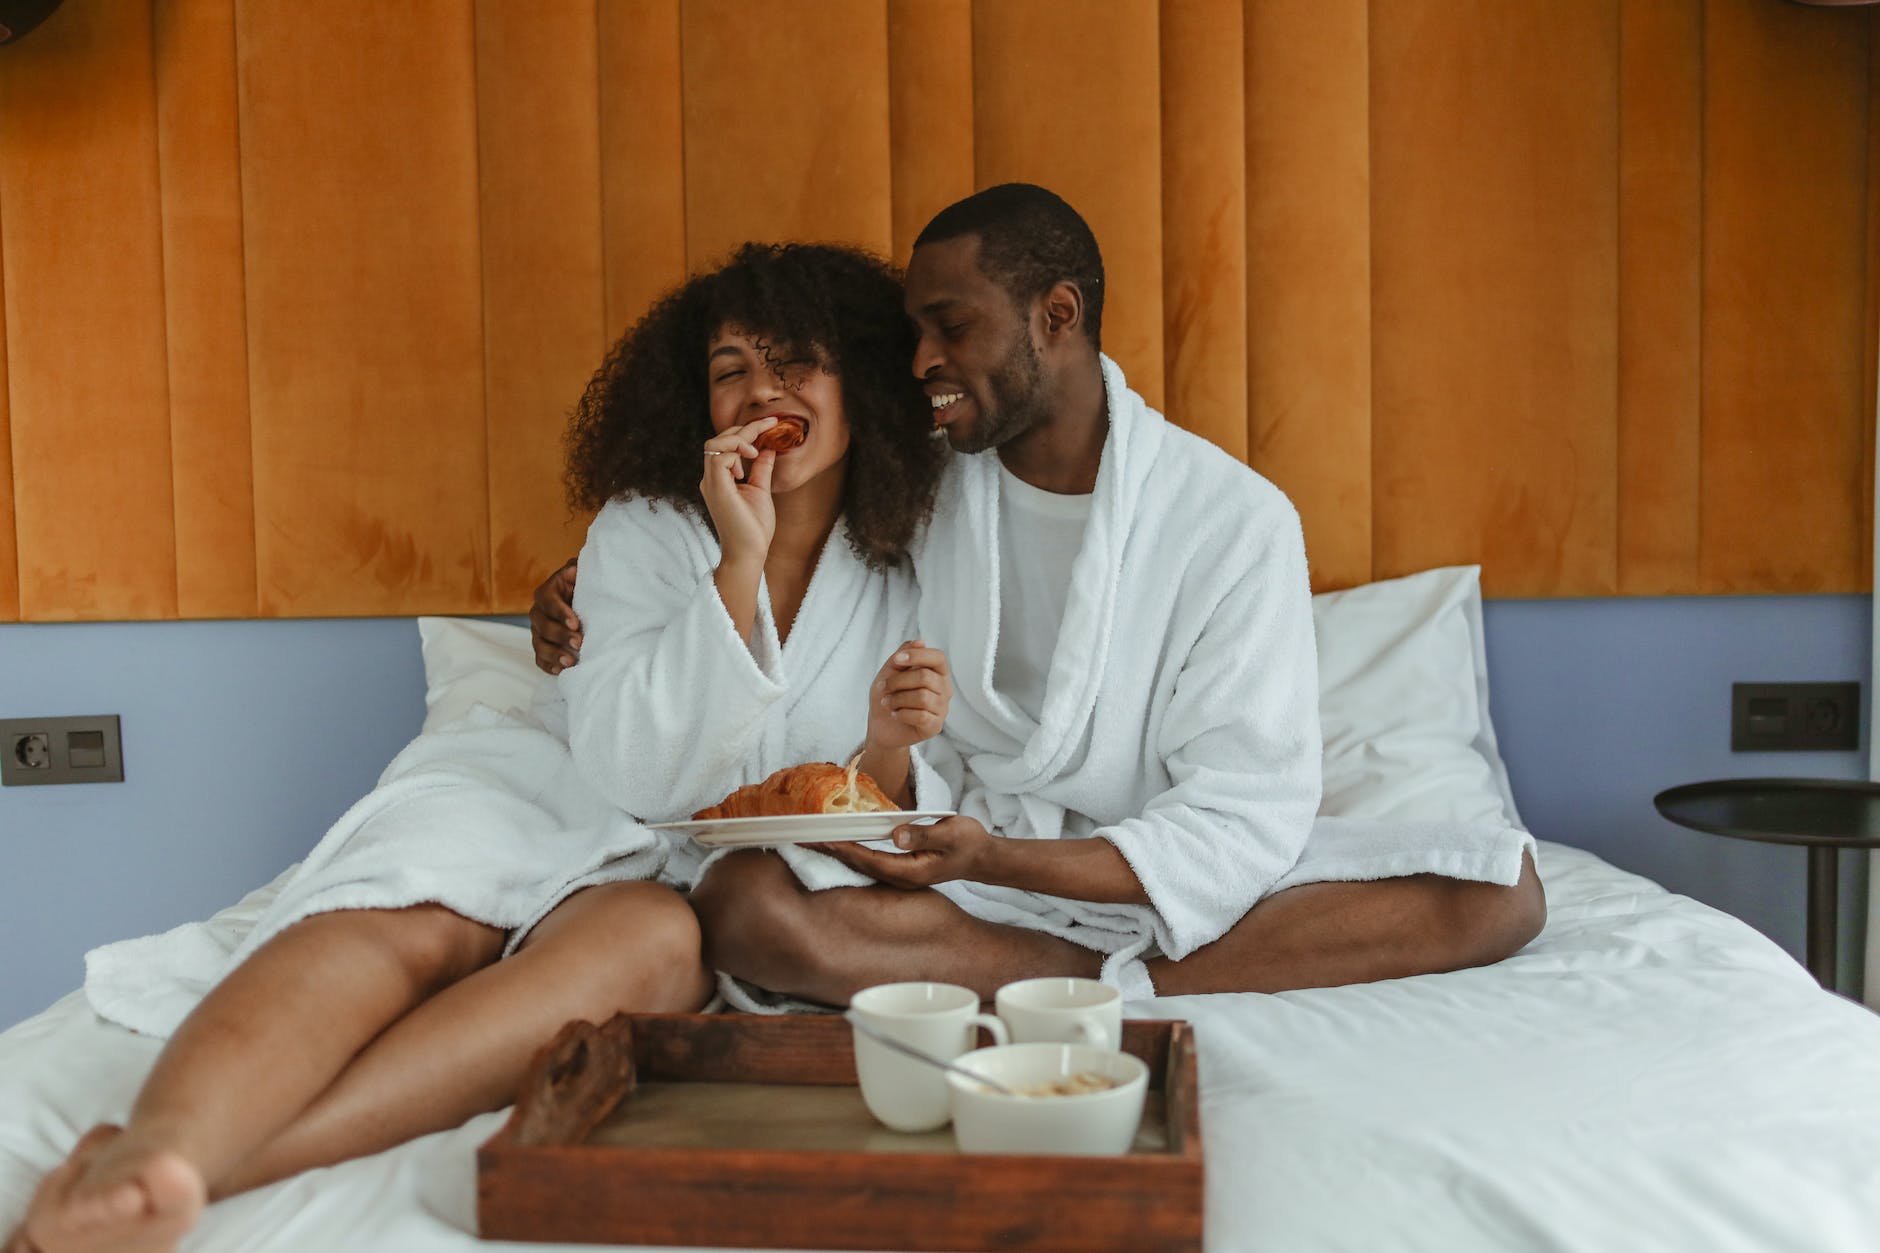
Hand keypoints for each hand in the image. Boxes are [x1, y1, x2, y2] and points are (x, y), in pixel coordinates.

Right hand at [530, 557, 580, 673]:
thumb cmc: (586, 585)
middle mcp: (539, 611)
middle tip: (579, 643)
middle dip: (560, 635)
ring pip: (539, 644)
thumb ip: (579, 569)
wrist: (587, 601)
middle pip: (542, 625)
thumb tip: (575, 570)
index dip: (560, 612)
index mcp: (548, 591)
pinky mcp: (543, 646)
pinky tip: (561, 671)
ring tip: (570, 662)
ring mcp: (539, 631)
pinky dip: (549, 666)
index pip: (548, 601)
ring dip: (553, 654)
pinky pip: (540, 658)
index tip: (576, 623)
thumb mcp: (584, 572)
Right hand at [699, 417, 780, 564]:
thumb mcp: (761, 490)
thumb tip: (767, 449)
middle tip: (769, 425)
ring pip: (715, 444)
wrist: (749, 553)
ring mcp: (711, 483)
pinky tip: (750, 459)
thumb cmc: (754, 528)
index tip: (771, 423)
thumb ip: (761, 469)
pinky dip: (736, 451)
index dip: (748, 430)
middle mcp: (711, 478)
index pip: (727, 445)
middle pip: (719, 440)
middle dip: (744, 429)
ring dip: (739, 438)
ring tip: (755, 450)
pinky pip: (719, 457)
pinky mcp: (716, 487)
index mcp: (720, 479)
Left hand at [812, 815, 992, 889]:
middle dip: (830, 850)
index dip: (842, 847)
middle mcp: (900, 876)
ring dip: (837, 851)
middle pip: (858, 864)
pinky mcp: (900, 868)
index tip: (820, 838)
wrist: (982, 858)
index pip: (867, 859)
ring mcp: (900, 874)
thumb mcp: (951, 833)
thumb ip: (923, 834)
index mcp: (909, 871)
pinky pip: (870, 860)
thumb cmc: (969, 843)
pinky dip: (852, 850)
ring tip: (813, 839)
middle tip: (802, 837)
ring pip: (861, 863)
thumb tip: (896, 835)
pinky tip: (841, 842)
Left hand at [864, 641, 950, 751]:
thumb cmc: (887, 695)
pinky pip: (921, 716)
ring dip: (897, 699)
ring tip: (887, 703)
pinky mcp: (935, 726)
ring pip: (922, 697)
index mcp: (937, 672)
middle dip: (898, 681)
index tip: (896, 660)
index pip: (938, 657)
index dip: (918, 656)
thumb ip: (902, 655)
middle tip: (882, 688)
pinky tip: (896, 714)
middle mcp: (944, 689)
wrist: (881, 726)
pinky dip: (902, 714)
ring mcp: (942, 709)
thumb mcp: (889, 672)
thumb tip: (920, 641)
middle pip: (925, 677)